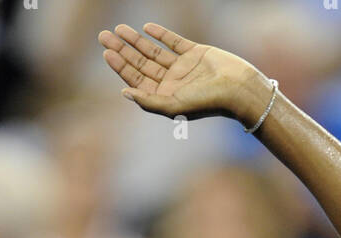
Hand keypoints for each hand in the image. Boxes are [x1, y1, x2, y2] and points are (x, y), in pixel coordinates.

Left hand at [98, 23, 272, 125]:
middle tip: (103, 36)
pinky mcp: (195, 53)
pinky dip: (160, 35)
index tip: (107, 52)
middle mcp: (171, 82)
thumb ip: (149, 101)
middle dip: (122, 50)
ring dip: (136, 40)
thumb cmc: (207, 102)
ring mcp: (182, 67)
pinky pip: (173, 42)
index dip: (120, 66)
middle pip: (140, 64)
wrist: (237, 88)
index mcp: (164, 97)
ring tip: (119, 29)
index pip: (137, 80)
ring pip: (153, 51)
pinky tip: (146, 28)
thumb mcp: (174, 107)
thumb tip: (125, 93)